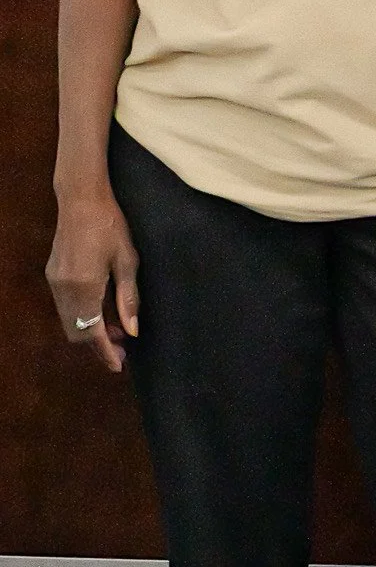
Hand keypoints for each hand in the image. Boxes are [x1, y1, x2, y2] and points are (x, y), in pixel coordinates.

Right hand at [47, 179, 140, 372]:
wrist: (81, 200)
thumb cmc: (111, 226)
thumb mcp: (128, 261)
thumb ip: (128, 298)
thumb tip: (133, 330)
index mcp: (84, 287)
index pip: (91, 332)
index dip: (104, 352)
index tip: (118, 366)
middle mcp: (63, 289)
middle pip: (76, 332)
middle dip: (97, 344)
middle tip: (123, 347)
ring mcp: (54, 282)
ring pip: (68, 321)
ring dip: (89, 329)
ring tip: (117, 330)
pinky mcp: (52, 275)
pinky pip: (65, 307)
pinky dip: (82, 315)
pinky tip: (101, 311)